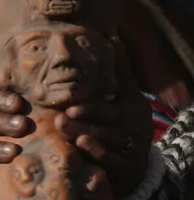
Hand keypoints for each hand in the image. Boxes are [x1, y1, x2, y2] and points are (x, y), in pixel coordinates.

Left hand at [54, 37, 152, 198]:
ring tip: (66, 126)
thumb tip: (111, 34)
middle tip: (64, 112)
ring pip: (109, 137)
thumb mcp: (126, 95)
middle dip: (86, 113)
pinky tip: (81, 144)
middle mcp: (136, 122)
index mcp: (133, 102)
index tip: (76, 90)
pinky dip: (97, 151)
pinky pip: (113, 159)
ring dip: (86, 131)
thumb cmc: (123, 123)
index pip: (117, 90)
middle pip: (109, 116)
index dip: (100, 87)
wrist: (135, 165)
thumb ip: (118, 70)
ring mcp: (134, 144)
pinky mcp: (129, 166)